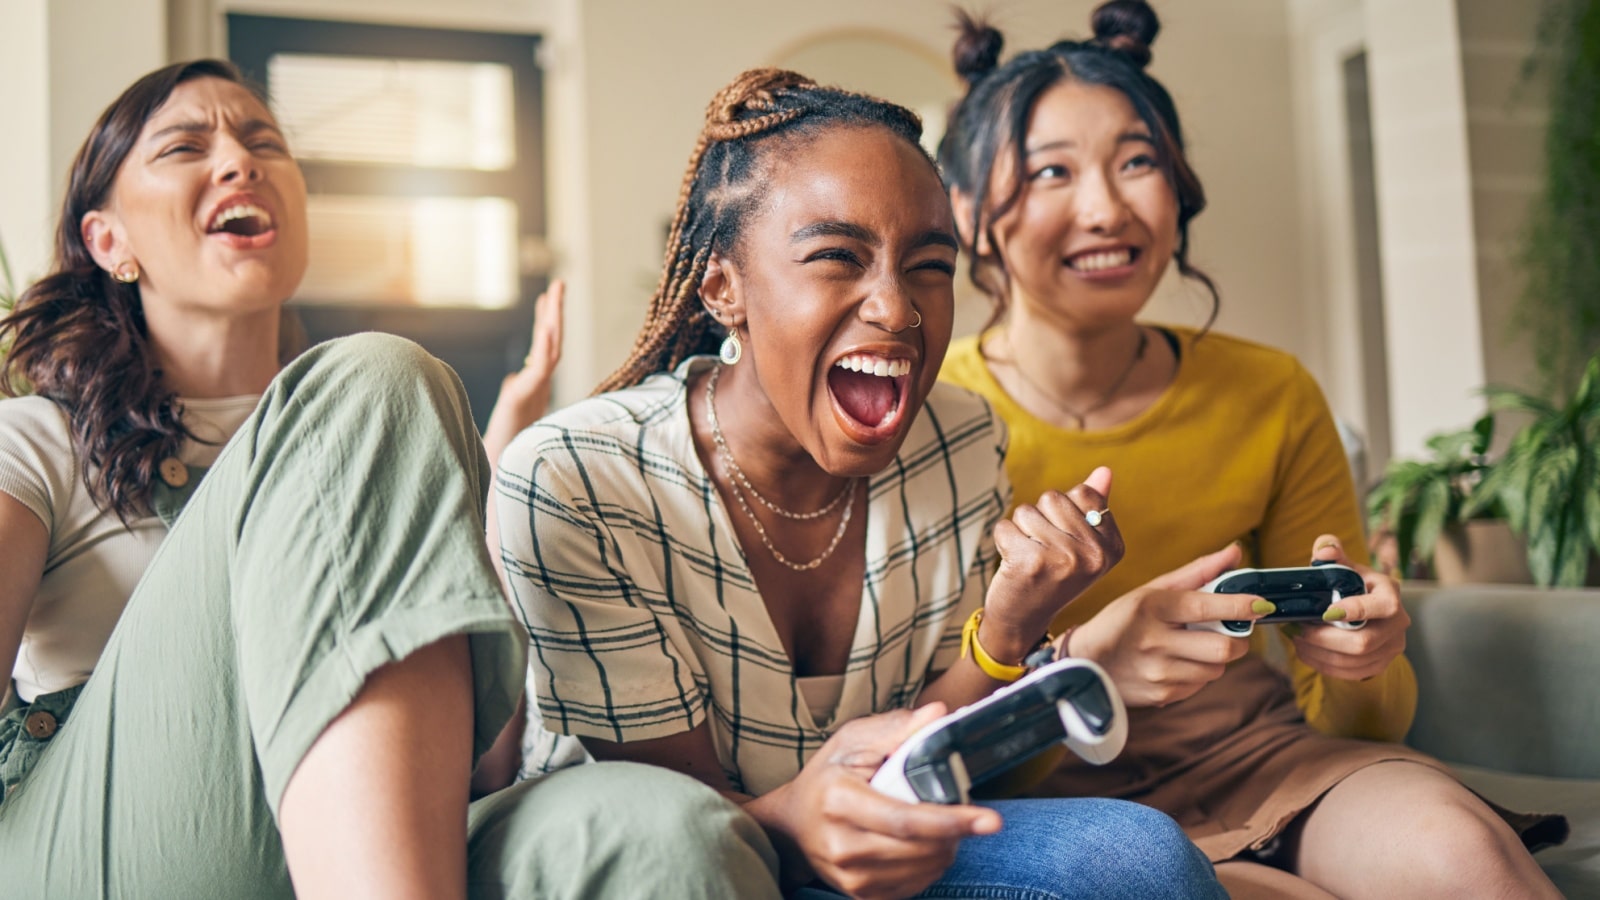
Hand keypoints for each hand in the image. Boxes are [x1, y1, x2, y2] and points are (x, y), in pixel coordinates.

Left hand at [482, 280, 564, 466]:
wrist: (498, 471)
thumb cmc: (503, 448)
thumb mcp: (507, 413)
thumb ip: (516, 392)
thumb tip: (516, 377)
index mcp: (533, 386)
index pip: (544, 349)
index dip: (547, 323)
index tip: (546, 298)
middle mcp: (536, 386)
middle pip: (551, 342)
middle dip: (554, 313)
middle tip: (559, 283)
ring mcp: (533, 391)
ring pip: (549, 350)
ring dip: (552, 320)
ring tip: (555, 292)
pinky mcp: (526, 399)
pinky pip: (541, 368)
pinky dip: (545, 347)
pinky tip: (546, 328)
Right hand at [749, 705, 1000, 899]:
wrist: (791, 824)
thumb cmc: (826, 777)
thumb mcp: (852, 742)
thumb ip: (897, 729)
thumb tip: (939, 714)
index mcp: (840, 801)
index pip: (905, 820)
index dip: (951, 821)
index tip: (990, 820)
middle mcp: (842, 845)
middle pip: (920, 849)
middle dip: (955, 833)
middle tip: (967, 814)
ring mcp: (850, 876)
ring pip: (923, 870)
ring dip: (946, 849)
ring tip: (941, 826)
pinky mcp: (859, 894)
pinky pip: (913, 886)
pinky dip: (930, 865)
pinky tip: (924, 845)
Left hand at [980, 466, 1124, 662]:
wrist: (1023, 619)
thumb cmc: (1052, 573)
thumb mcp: (1080, 543)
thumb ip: (1093, 505)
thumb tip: (1105, 470)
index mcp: (1112, 546)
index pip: (1083, 493)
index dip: (1063, 511)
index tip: (1065, 542)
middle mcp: (1094, 554)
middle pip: (1053, 498)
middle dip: (1040, 519)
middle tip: (1043, 552)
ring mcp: (1064, 558)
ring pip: (1026, 511)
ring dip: (1020, 531)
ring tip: (1030, 558)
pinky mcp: (1032, 562)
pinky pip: (1005, 526)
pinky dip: (1002, 540)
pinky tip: (1013, 565)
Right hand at [1068, 543, 1269, 707]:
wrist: (1085, 662)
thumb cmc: (1124, 620)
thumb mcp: (1152, 590)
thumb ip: (1198, 572)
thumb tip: (1236, 552)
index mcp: (1153, 608)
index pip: (1207, 607)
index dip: (1240, 605)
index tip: (1262, 604)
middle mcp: (1155, 642)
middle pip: (1223, 648)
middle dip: (1237, 640)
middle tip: (1231, 632)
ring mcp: (1159, 673)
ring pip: (1216, 670)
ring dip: (1215, 658)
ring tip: (1193, 647)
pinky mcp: (1161, 696)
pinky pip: (1200, 686)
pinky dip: (1199, 674)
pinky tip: (1178, 664)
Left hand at [1285, 535, 1408, 680]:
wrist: (1365, 608)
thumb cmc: (1352, 584)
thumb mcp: (1344, 566)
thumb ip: (1331, 554)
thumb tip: (1324, 550)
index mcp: (1390, 594)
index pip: (1382, 607)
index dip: (1356, 610)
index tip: (1327, 612)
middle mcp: (1397, 624)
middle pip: (1363, 642)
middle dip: (1324, 638)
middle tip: (1298, 629)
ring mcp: (1391, 648)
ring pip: (1354, 662)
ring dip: (1319, 653)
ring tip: (1297, 639)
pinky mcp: (1380, 664)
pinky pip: (1351, 673)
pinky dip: (1324, 665)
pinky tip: (1307, 652)